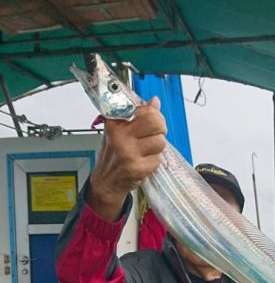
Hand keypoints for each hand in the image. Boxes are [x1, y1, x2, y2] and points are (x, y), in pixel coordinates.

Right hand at [88, 98, 166, 219]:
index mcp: (115, 122)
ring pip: (160, 141)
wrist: (106, 181)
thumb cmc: (114, 154)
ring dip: (157, 148)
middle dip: (160, 129)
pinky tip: (142, 162)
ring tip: (145, 151)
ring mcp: (128, 152)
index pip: (145, 109)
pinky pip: (157, 159)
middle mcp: (119, 135)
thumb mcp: (121, 130)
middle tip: (154, 135)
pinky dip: (153, 161)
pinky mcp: (136, 167)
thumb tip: (155, 101)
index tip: (151, 120)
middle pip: (155, 122)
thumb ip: (139, 115)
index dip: (153, 115)